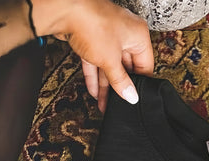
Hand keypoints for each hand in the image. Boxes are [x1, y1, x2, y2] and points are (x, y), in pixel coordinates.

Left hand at [33, 0, 153, 109]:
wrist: (63, 8)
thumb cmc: (92, 23)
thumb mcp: (111, 60)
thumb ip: (121, 81)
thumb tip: (131, 95)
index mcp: (138, 35)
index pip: (145, 65)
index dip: (139, 83)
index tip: (133, 97)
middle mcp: (125, 32)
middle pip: (125, 66)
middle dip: (119, 86)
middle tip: (118, 102)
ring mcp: (106, 33)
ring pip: (109, 64)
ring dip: (105, 84)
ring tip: (104, 102)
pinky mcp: (90, 36)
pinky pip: (96, 59)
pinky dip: (94, 74)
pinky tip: (93, 90)